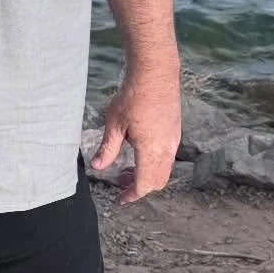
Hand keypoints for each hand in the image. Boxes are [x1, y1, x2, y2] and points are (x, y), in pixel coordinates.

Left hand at [92, 64, 181, 204]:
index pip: (144, 184)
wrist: (155, 73)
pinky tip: (139, 150)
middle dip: (139, 186)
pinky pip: (168, 157)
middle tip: (121, 181)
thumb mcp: (114, 123)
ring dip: (147, 174)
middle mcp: (167, 148)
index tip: (120, 199)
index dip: (132, 195)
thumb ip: (108, 148)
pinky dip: (154, 163)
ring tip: (128, 167)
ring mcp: (174, 140)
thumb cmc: (133, 96)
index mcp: (151, 150)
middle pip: (157, 181)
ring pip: (164, 170)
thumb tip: (98, 167)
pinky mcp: (175, 131)